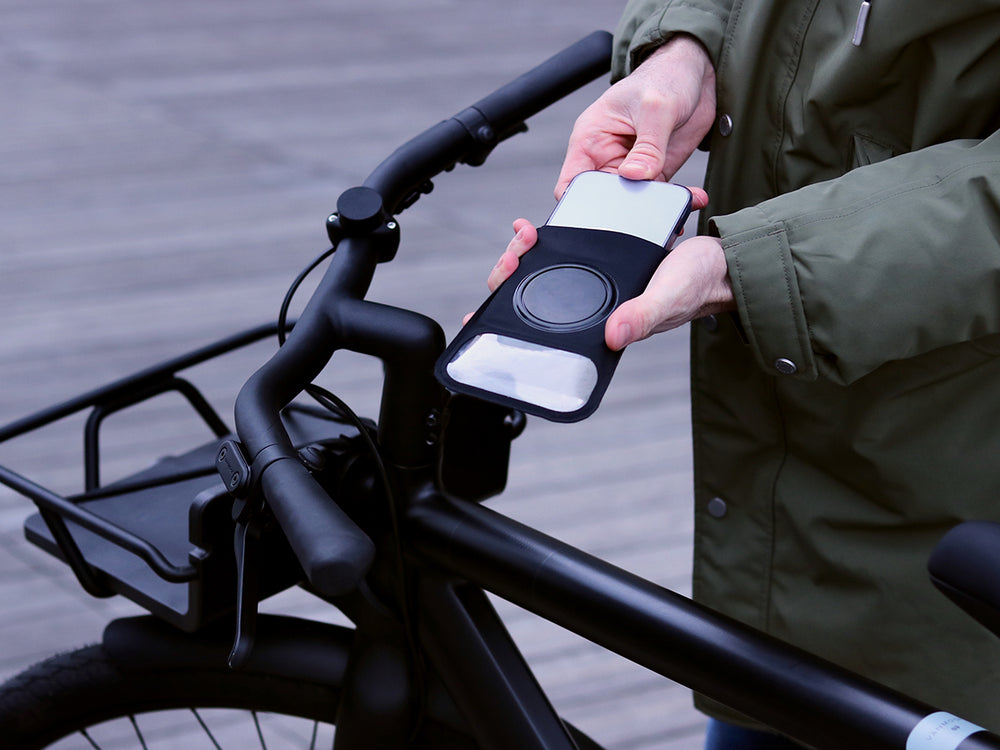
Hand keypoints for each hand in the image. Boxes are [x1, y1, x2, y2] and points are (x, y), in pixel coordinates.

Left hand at [483, 221, 733, 348]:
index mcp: (602, 319)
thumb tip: (612, 335)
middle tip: (517, 246)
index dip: (511, 320)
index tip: (485, 308)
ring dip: (529, 252)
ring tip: (523, 233)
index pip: (545, 325)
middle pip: (537, 292)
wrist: (722, 260)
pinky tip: (538, 229)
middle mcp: (593, 303)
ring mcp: (597, 281)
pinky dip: (551, 238)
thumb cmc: (699, 285)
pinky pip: (569, 249)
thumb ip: (642, 316)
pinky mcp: (605, 258)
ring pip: (547, 269)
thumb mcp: (668, 297)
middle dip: (515, 271)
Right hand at [555, 34, 716, 198]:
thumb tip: (634, 176)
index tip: (600, 213)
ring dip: (654, 208)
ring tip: (675, 207)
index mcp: (591, 139)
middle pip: (602, 199)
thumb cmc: (664, 77)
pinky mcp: (655, 173)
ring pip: (633, 202)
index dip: (578, 202)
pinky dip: (674, 201)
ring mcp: (631, 168)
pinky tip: (691, 198)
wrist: (694, 74)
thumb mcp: (656, 108)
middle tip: (646, 209)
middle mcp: (607, 157)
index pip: (572, 182)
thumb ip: (647, 146)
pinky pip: (659, 196)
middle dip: (621, 210)